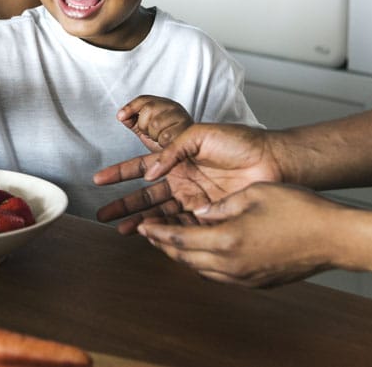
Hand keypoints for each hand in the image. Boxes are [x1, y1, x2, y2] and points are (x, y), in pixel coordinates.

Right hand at [93, 122, 279, 232]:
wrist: (272, 160)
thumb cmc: (239, 141)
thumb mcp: (199, 134)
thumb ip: (172, 149)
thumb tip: (150, 172)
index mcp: (177, 159)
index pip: (141, 167)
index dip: (120, 173)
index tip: (99, 180)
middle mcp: (182, 180)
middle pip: (146, 195)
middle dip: (123, 204)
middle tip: (103, 214)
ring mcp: (194, 199)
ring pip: (160, 214)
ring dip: (140, 222)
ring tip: (121, 231)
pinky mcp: (208, 216)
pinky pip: (182, 226)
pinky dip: (166, 232)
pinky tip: (151, 236)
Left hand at [117, 95, 193, 151]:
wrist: (188, 157)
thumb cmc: (168, 143)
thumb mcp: (147, 130)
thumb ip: (133, 121)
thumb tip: (121, 116)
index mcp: (163, 105)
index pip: (144, 100)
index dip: (130, 107)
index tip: (120, 116)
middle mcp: (174, 108)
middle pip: (148, 109)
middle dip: (144, 125)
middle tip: (151, 134)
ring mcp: (182, 118)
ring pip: (156, 124)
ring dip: (154, 136)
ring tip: (161, 140)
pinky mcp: (187, 131)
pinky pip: (166, 137)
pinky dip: (163, 143)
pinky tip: (167, 144)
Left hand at [137, 182, 345, 286]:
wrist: (334, 237)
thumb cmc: (298, 209)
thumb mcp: (252, 194)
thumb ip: (220, 205)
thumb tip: (198, 212)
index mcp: (227, 240)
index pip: (178, 239)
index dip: (157, 232)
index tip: (141, 226)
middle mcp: (232, 265)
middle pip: (185, 259)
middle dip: (164, 246)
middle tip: (149, 233)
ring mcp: (246, 278)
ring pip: (201, 270)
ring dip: (183, 257)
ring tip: (172, 241)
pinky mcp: (258, 283)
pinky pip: (220, 276)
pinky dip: (205, 264)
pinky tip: (204, 251)